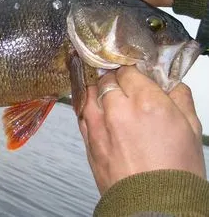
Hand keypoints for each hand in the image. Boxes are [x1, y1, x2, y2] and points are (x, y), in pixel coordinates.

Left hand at [78, 66, 205, 194]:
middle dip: (114, 79)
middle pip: (105, 80)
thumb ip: (179, 98)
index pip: (128, 71)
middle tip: (122, 84)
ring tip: (106, 95)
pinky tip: (97, 111)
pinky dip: (87, 108)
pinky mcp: (89, 141)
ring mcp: (99, 126)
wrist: (155, 206)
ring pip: (88, 93)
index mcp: (147, 103)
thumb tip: (171, 84)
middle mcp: (119, 110)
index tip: (134, 74)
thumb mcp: (191, 129)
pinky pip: (81, 114)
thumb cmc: (175, 172)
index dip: (131, 71)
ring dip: (96, 90)